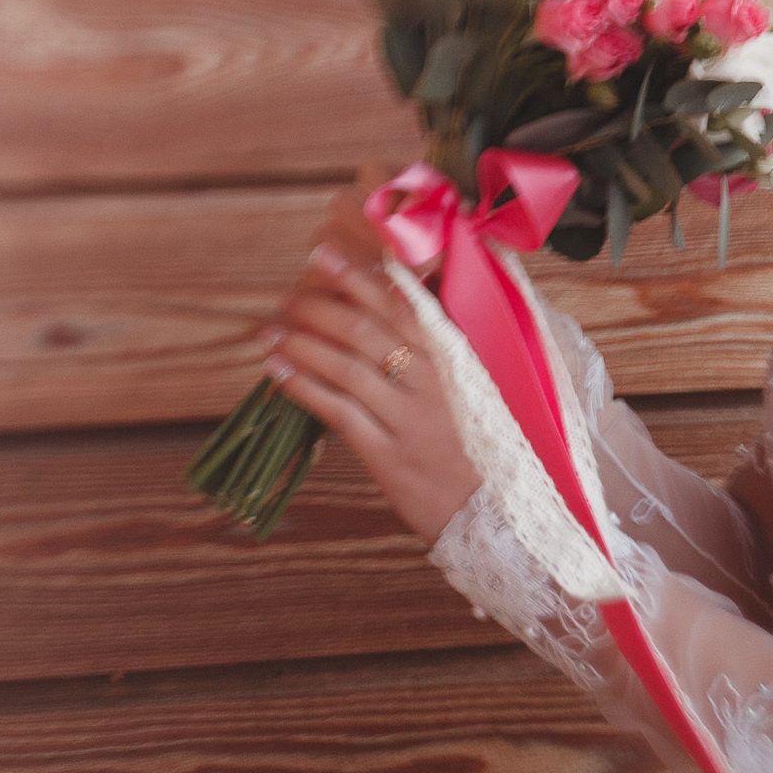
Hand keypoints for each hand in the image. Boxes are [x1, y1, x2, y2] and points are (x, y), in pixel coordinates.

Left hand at [263, 173, 478, 545]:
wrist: (502, 517)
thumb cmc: (486, 447)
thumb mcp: (478, 388)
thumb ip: (443, 348)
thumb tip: (404, 303)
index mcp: (455, 357)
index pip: (400, 303)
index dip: (356, 276)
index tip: (321, 255)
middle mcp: (432, 381)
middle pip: (363, 328)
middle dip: (316, 305)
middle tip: (286, 296)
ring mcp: (410, 419)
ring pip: (345, 366)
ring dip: (300, 342)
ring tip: (269, 329)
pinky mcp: (390, 457)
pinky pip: (338, 412)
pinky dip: (303, 387)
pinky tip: (277, 371)